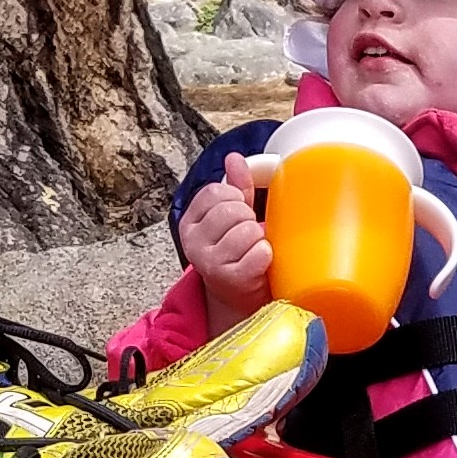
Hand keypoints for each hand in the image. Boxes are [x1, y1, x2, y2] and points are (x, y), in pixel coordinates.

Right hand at [179, 172, 273, 326]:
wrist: (239, 299)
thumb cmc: (237, 254)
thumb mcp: (233, 218)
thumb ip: (235, 188)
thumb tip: (234, 158)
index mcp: (190, 222)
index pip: (214, 192)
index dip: (235, 199)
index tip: (239, 214)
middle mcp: (193, 242)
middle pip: (231, 209)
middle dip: (248, 220)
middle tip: (248, 237)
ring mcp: (209, 262)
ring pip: (247, 230)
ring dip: (259, 239)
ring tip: (254, 250)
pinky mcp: (230, 279)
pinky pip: (259, 252)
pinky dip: (266, 255)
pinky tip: (260, 263)